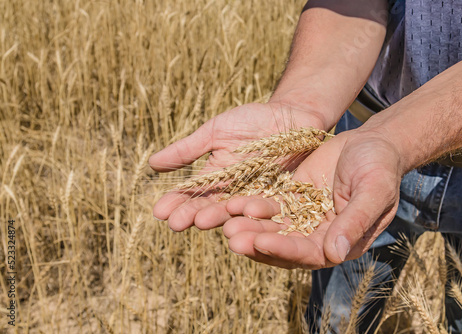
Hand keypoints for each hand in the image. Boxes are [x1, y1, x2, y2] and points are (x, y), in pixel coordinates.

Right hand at [149, 101, 326, 230]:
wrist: (293, 114)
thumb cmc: (253, 120)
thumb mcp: (215, 131)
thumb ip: (188, 149)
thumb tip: (151, 165)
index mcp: (217, 177)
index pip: (193, 194)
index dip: (177, 203)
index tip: (159, 212)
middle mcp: (235, 192)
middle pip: (211, 207)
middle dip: (193, 214)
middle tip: (176, 224)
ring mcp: (258, 196)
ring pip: (236, 211)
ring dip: (218, 218)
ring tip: (201, 222)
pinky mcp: (283, 197)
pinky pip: (267, 208)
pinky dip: (254, 214)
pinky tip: (240, 219)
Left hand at [222, 129, 402, 268]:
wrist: (371, 143)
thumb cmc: (380, 167)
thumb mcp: (373, 191)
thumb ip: (355, 221)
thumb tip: (335, 255)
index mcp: (341, 242)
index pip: (309, 254)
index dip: (284, 250)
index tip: (261, 243)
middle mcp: (318, 236)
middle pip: (283, 245)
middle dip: (258, 242)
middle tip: (232, 237)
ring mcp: (302, 218)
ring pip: (271, 228)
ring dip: (249, 226)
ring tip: (226, 221)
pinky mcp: (291, 199)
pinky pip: (268, 206)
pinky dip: (250, 207)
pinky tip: (232, 204)